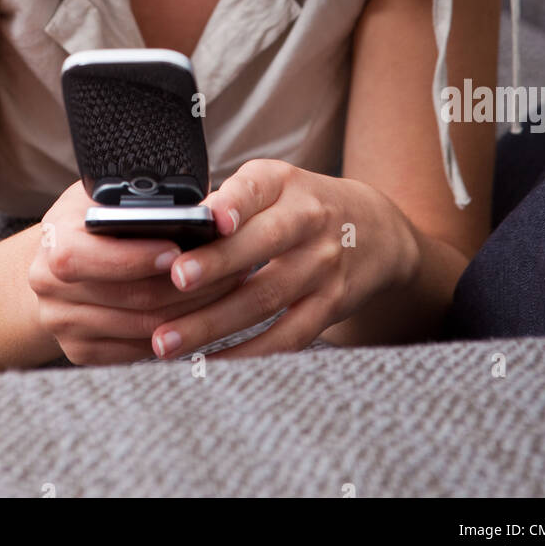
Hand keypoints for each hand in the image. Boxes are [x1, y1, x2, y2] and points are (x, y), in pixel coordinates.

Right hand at [28, 180, 251, 365]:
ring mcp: (64, 325)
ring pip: (143, 328)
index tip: (180, 250)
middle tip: (231, 267)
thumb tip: (191, 205)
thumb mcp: (104, 194)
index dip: (139, 257)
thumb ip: (134, 199)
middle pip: (131, 297)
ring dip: (194, 311)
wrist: (54, 260)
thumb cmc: (91, 217)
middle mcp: (50, 288)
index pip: (93, 256)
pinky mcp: (81, 352)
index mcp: (55, 242)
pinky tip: (205, 313)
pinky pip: (139, 352)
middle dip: (188, 285)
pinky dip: (177, 334)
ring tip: (230, 288)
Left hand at [150, 160, 418, 360]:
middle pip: (263, 243)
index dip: (233, 202)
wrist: (376, 231)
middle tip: (175, 279)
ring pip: (266, 298)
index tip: (207, 219)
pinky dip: (246, 354)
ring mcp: (323, 266)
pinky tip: (208, 362)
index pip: (257, 187)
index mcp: (283, 183)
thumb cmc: (303, 206)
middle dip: (217, 264)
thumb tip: (170, 230)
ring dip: (214, 322)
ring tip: (168, 339)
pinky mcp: (330, 306)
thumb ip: (228, 201)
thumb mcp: (273, 185)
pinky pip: (286, 337)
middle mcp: (308, 220)